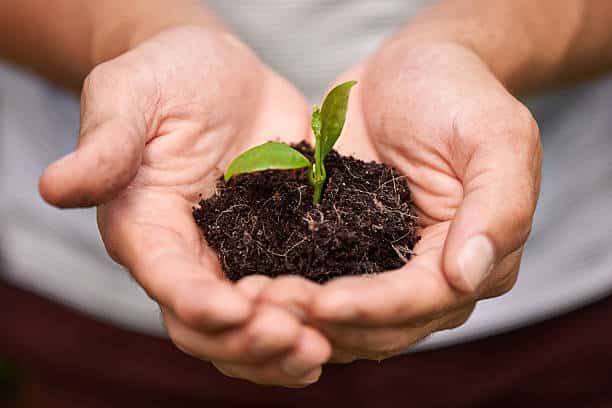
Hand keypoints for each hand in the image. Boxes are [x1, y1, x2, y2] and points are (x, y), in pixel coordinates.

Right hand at [39, 26, 329, 385]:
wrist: (218, 72)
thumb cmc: (166, 76)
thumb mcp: (130, 96)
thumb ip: (105, 145)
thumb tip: (55, 187)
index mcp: (145, 228)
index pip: (166, 279)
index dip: (196, 302)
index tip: (235, 311)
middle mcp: (188, 255)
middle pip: (209, 324)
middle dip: (249, 341)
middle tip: (297, 340)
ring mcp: (236, 255)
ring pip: (250, 325)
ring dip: (283, 347)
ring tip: (323, 348)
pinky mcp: (277, 244)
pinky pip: (291, 294)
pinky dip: (312, 318)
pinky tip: (343, 328)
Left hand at [254, 41, 541, 360]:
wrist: (408, 72)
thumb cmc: (457, 94)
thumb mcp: (493, 136)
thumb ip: (497, 206)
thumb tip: (469, 277)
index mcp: (478, 260)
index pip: (424, 301)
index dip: (373, 309)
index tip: (322, 303)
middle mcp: (433, 279)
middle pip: (381, 325)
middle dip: (327, 322)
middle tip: (270, 305)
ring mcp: (386, 268)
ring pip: (346, 320)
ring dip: (301, 319)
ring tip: (253, 301)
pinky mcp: (347, 251)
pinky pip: (320, 285)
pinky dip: (291, 294)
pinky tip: (252, 286)